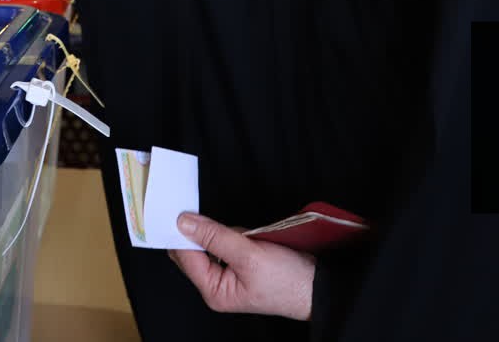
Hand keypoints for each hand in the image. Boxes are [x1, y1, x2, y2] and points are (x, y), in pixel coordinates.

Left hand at [169, 213, 314, 320]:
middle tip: (224, 224)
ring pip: (211, 241)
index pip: (185, 257)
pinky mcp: (239, 262)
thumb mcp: (249, 255)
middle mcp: (216, 284)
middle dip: (207, 232)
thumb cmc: (288, 281)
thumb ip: (214, 237)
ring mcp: (227, 273)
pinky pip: (227, 240)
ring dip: (225, 232)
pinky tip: (252, 238)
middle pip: (194, 249)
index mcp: (213, 290)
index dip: (181, 233)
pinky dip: (236, 234)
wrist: (318, 285)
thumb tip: (184, 222)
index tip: (179, 208)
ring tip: (249, 238)